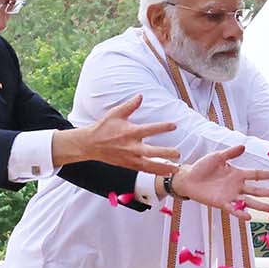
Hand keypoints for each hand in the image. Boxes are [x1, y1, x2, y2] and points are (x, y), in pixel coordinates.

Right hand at [52, 94, 180, 174]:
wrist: (90, 144)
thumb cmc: (104, 127)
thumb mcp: (115, 113)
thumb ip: (130, 105)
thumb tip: (141, 95)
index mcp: (129, 132)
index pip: (149, 129)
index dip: (162, 127)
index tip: (174, 125)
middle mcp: (131, 147)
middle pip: (151, 152)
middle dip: (165, 153)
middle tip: (178, 153)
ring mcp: (130, 158)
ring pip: (149, 165)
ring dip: (163, 167)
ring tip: (176, 169)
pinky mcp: (128, 165)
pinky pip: (144, 170)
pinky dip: (155, 171)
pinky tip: (166, 172)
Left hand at [171, 145, 268, 214]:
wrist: (188, 178)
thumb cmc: (202, 167)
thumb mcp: (217, 157)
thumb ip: (230, 153)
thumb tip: (243, 146)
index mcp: (238, 174)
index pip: (257, 174)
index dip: (268, 175)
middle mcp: (237, 186)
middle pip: (256, 190)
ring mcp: (230, 195)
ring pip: (249, 201)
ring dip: (260, 205)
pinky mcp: (221, 203)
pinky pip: (233, 209)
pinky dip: (241, 213)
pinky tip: (249, 217)